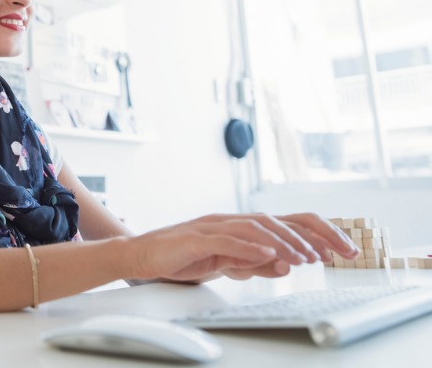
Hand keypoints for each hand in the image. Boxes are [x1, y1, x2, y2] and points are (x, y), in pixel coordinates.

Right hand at [125, 213, 359, 281]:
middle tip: (338, 253)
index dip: (319, 233)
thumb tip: (286, 265)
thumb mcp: (226, 265)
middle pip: (279, 220)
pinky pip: (227, 240)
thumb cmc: (181, 258)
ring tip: (306, 259)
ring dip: (285, 243)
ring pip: (257, 228)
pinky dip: (249, 247)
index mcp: (240, 225)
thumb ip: (254, 264)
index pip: (287, 223)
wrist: (141, 256)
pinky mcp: (195, 238)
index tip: (345, 250)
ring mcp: (213, 226)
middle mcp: (230, 220)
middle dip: (314, 235)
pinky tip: (268, 255)